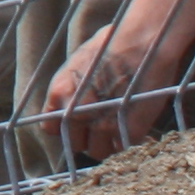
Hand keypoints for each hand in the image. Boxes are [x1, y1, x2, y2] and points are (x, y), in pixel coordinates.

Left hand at [40, 27, 164, 161]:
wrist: (143, 42)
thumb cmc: (112, 43)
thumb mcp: (78, 63)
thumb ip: (70, 88)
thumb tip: (70, 101)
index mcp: (60, 94)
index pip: (51, 128)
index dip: (66, 127)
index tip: (77, 123)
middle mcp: (77, 113)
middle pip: (74, 144)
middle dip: (86, 137)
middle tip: (100, 126)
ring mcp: (103, 125)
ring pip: (98, 152)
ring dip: (107, 143)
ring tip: (118, 127)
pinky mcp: (129, 130)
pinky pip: (123, 148)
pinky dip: (128, 142)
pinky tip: (134, 128)